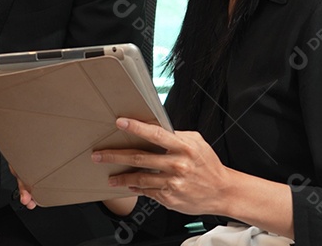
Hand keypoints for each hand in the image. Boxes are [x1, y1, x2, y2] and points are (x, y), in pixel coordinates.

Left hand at [93, 118, 233, 217]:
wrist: (222, 191)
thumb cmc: (208, 165)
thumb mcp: (197, 143)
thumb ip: (176, 135)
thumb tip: (154, 129)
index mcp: (183, 147)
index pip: (155, 134)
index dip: (136, 127)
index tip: (121, 123)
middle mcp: (177, 165)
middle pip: (140, 158)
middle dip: (115, 156)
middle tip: (99, 155)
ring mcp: (172, 183)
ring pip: (140, 178)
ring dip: (121, 177)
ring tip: (110, 176)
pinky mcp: (169, 198)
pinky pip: (147, 192)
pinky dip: (135, 188)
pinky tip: (128, 185)